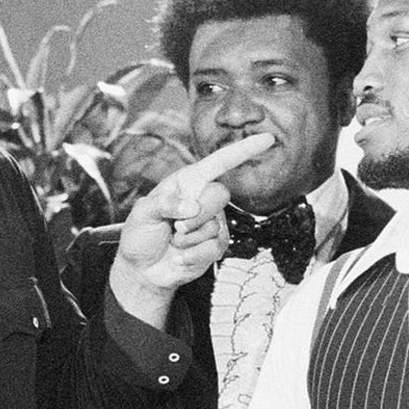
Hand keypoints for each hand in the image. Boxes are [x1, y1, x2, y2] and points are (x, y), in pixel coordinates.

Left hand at [109, 133, 274, 317]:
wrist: (143, 269)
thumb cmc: (141, 234)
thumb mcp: (142, 212)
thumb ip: (163, 204)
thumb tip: (191, 207)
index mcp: (188, 181)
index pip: (220, 162)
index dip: (243, 150)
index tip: (268, 139)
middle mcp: (204, 199)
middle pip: (220, 195)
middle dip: (197, 214)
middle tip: (176, 227)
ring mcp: (213, 223)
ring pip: (215, 226)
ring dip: (189, 238)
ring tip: (174, 241)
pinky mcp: (216, 246)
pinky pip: (213, 248)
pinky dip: (192, 255)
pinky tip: (179, 257)